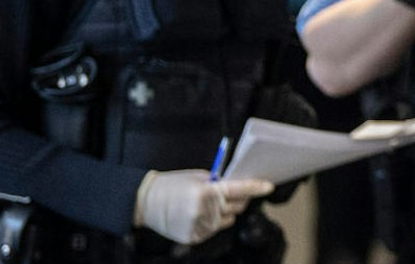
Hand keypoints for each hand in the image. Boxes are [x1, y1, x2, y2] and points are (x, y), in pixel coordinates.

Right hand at [134, 169, 272, 244]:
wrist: (146, 202)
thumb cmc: (173, 184)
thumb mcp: (198, 177)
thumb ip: (219, 184)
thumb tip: (240, 188)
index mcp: (205, 192)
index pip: (238, 190)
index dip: (256, 188)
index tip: (269, 186)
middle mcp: (204, 211)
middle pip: (237, 207)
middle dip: (241, 199)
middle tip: (236, 192)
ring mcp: (199, 226)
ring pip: (228, 221)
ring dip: (226, 212)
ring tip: (211, 204)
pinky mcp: (193, 237)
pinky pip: (214, 230)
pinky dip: (213, 222)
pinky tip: (200, 214)